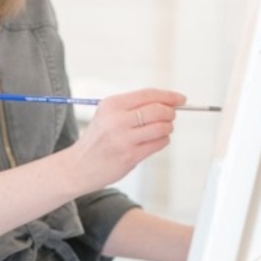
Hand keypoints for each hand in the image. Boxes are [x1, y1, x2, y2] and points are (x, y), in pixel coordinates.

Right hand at [71, 88, 185, 192]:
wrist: (80, 165)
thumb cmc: (98, 139)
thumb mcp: (108, 114)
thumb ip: (134, 106)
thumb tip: (167, 102)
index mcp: (111, 104)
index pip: (147, 95)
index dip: (168, 96)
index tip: (181, 99)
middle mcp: (116, 119)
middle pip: (157, 110)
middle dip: (170, 112)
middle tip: (171, 115)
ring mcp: (123, 138)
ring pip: (161, 127)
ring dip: (167, 128)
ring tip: (161, 130)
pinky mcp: (130, 155)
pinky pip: (159, 143)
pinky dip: (163, 140)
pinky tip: (156, 141)